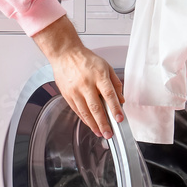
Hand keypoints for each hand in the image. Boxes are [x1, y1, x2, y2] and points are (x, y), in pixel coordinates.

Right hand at [31, 15, 124, 137]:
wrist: (65, 54)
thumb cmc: (85, 59)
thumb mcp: (105, 66)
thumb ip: (115, 83)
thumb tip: (121, 99)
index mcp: (98, 75)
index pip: (109, 94)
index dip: (115, 108)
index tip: (119, 118)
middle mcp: (86, 84)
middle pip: (96, 107)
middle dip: (103, 123)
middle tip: (109, 133)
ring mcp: (75, 90)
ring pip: (85, 112)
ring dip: (94, 125)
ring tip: (100, 133)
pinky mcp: (67, 95)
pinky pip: (77, 110)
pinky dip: (84, 119)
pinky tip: (90, 124)